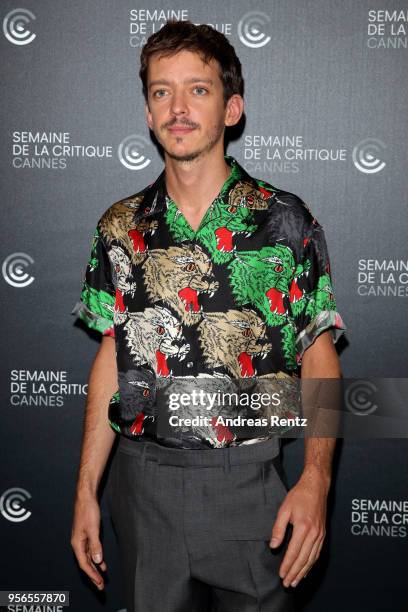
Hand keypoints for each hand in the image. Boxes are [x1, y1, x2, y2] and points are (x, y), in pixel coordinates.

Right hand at [71, 494, 107, 589]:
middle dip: (93, 575)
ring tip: (101, 578)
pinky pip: (90, 551)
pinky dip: (96, 557)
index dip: (92, 574)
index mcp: (77, 543)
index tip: (99, 583)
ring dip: (95, 567)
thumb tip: (97, 560)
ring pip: (88, 558)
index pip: (84, 564)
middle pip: (85, 563)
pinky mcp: (86, 534)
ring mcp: (82, 539)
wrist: (86, 497)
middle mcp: (78, 543)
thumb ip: (95, 545)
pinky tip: (101, 562)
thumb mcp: (93, 529)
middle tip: (100, 586)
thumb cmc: (88, 511)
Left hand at [269, 464, 329, 587]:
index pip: (293, 552)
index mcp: (303, 527)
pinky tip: (306, 569)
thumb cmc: (299, 496)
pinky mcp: (323, 534)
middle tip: (287, 584)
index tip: (281, 575)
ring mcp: (320, 534)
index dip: (287, 566)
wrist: (316, 486)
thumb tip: (273, 545)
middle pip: (303, 559)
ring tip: (296, 581)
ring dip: (303, 572)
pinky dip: (311, 564)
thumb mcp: (284, 509)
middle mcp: (313, 533)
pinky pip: (317, 553)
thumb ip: (278, 528)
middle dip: (295, 573)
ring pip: (312, 559)